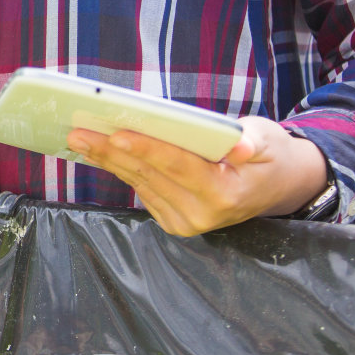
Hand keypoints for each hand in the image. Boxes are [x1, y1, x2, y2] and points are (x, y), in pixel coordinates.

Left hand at [67, 116, 329, 236]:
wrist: (276, 187)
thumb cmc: (268, 154)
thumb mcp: (268, 140)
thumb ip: (251, 141)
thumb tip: (239, 146)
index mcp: (226, 193)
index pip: (180, 166)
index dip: (148, 149)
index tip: (117, 134)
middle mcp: (204, 214)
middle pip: (150, 175)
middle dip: (112, 151)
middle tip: (78, 131)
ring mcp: (187, 223)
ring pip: (139, 183)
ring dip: (107, 160)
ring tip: (79, 137)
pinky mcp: (173, 222)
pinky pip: (141, 189)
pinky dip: (120, 168)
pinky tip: (98, 151)